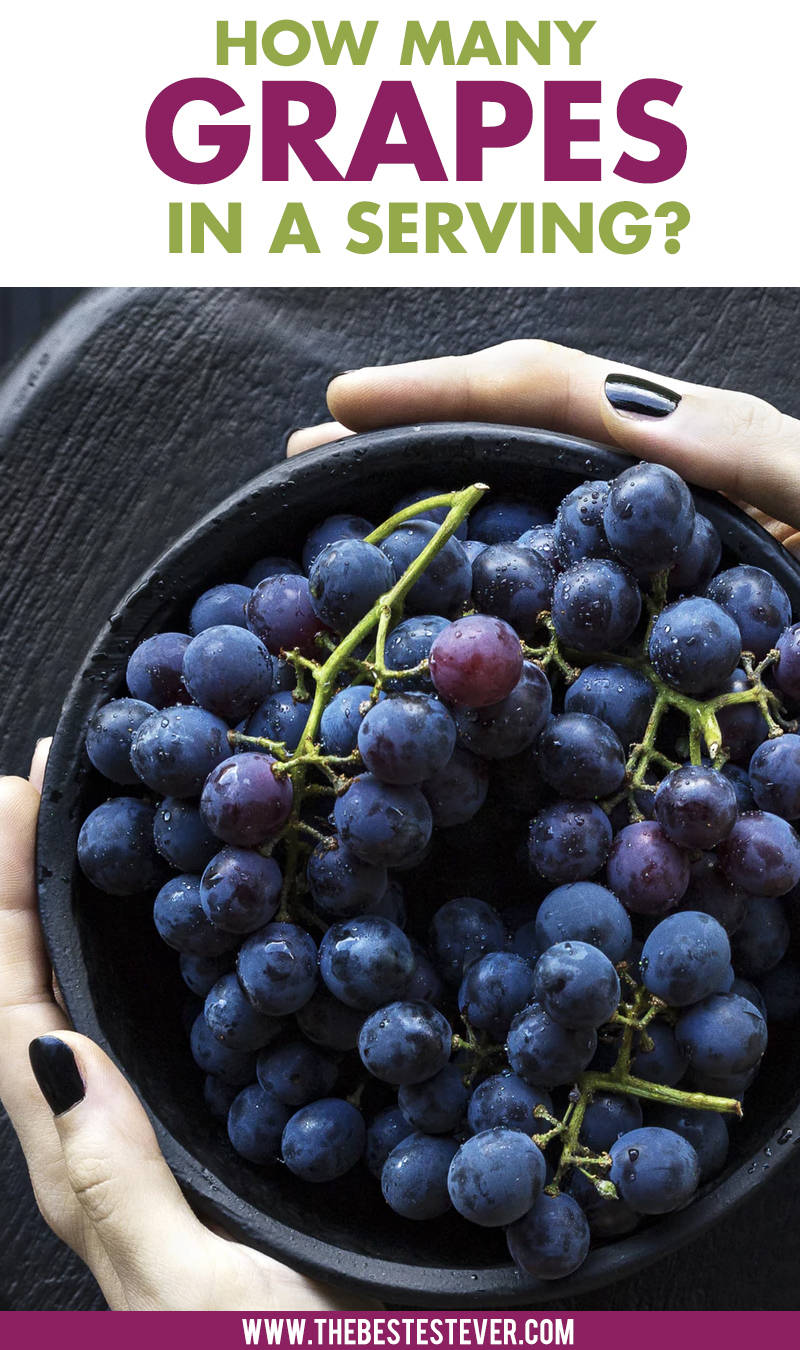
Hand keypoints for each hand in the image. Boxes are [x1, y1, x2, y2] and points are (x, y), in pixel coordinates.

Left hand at [0, 744, 366, 1310]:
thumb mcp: (190, 1293)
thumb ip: (120, 1185)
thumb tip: (61, 1051)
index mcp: (89, 1162)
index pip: (11, 1006)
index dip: (1, 894)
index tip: (20, 790)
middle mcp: (126, 1127)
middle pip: (56, 978)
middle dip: (56, 870)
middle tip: (91, 772)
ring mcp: (193, 1116)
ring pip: (134, 987)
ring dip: (128, 894)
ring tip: (161, 805)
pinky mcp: (260, 1117)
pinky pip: (219, 1012)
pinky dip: (215, 940)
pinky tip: (256, 895)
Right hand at [287, 339, 799, 553]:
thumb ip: (754, 462)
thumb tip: (644, 435)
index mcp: (699, 439)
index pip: (548, 389)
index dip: (441, 392)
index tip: (344, 411)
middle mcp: (668, 459)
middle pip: (520, 411)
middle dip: (411, 421)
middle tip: (308, 455)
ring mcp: (663, 509)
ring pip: (532, 469)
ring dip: (437, 476)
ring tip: (347, 510)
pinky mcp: (669, 558)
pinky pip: (566, 537)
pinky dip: (492, 541)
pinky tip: (451, 583)